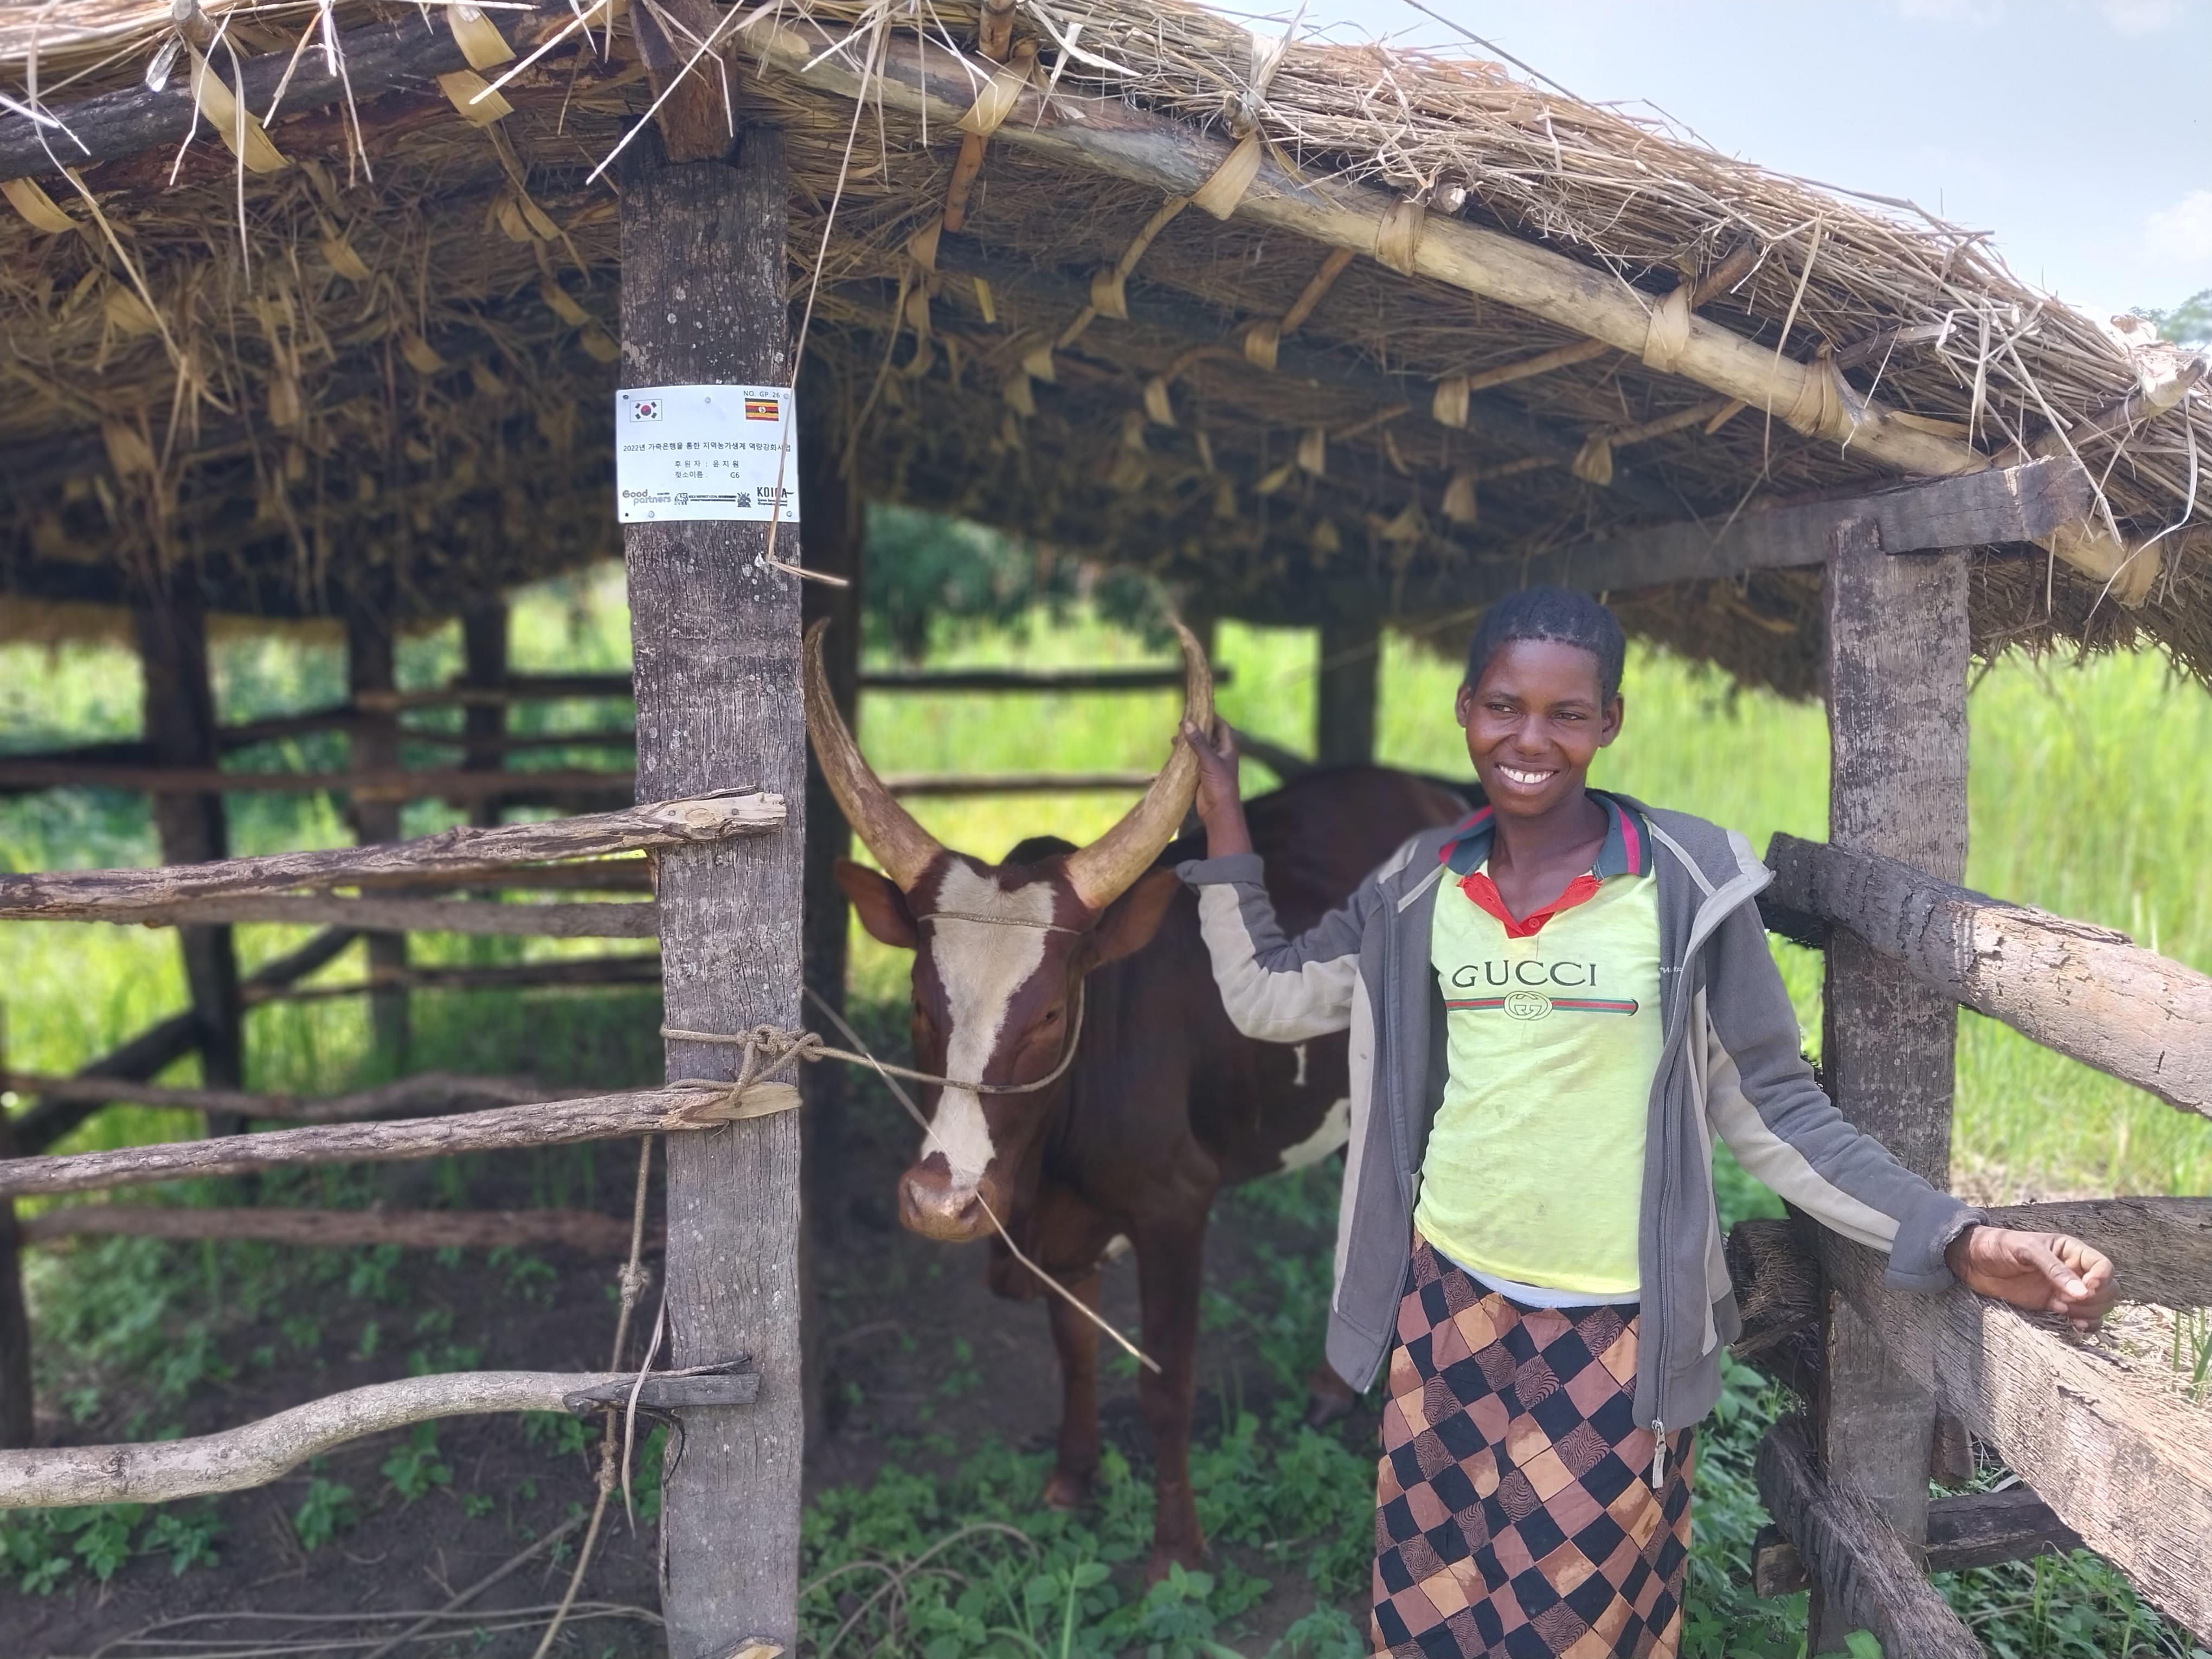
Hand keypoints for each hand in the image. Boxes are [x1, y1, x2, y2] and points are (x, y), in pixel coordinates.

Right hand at [1180, 719, 1251, 858]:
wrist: (1219, 811)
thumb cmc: (1220, 785)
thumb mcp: (1209, 761)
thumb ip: (1198, 742)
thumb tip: (1187, 723)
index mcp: (1228, 748)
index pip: (1222, 726)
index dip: (1212, 717)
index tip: (1198, 710)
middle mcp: (1221, 755)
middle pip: (1209, 736)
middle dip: (1196, 729)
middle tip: (1181, 723)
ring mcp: (1211, 765)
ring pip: (1199, 749)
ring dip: (1188, 743)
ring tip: (1174, 738)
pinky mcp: (1202, 774)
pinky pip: (1192, 761)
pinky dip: (1184, 756)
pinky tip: (1173, 754)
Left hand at [1945, 1226, 2114, 1331]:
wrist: (1973, 1262)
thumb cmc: (1998, 1246)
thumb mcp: (2026, 1250)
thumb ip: (2054, 1270)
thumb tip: (2082, 1292)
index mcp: (2071, 1251)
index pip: (2103, 1266)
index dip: (2102, 1280)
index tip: (2087, 1289)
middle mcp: (2073, 1271)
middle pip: (2108, 1290)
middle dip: (2095, 1299)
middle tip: (2066, 1301)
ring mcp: (2065, 1290)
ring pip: (2099, 1306)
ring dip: (2090, 1312)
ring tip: (2062, 1308)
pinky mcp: (2054, 1306)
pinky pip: (2084, 1319)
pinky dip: (2087, 1325)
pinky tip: (2075, 1325)